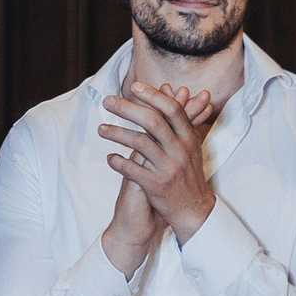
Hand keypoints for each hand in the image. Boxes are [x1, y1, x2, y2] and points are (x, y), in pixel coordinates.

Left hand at [99, 84, 211, 269]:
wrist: (193, 209)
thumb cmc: (187, 172)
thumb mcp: (189, 143)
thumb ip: (178, 117)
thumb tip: (170, 88)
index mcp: (188, 137)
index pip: (171, 109)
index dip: (153, 96)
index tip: (134, 86)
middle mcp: (180, 150)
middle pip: (153, 122)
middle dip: (128, 108)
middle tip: (108, 101)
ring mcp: (169, 168)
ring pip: (140, 144)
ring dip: (117, 134)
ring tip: (101, 129)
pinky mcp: (157, 186)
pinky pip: (133, 171)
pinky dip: (119, 162)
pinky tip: (110, 158)